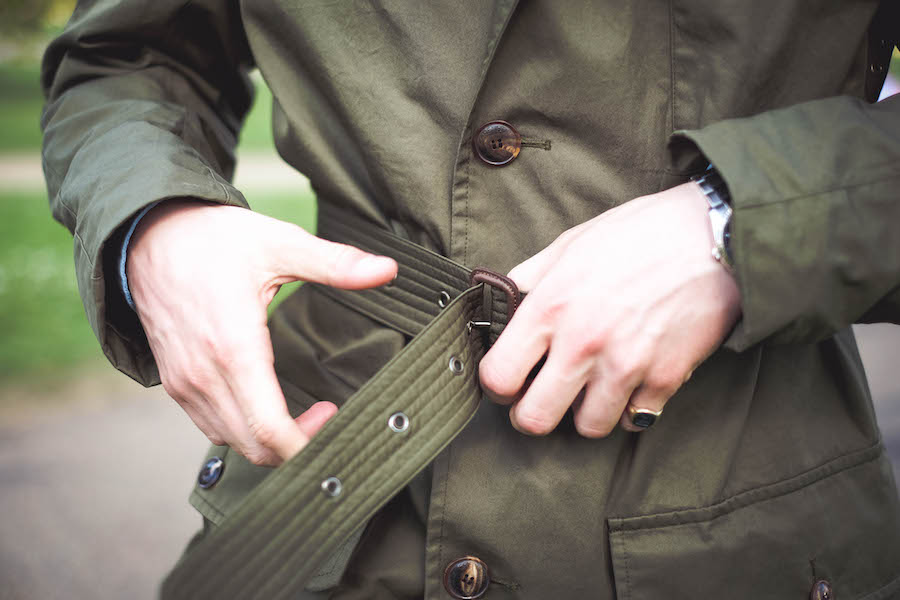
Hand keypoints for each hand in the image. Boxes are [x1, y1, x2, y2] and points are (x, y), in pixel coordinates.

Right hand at [127, 199, 397, 464]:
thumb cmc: (214, 238)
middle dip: (296, 445)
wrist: (147, 235)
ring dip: (270, 440)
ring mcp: (185, 384)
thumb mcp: (279, 243)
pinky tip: (266, 404)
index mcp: (233, 347)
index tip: (334, 415)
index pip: (269, 428)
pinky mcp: (175, 384)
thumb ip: (335, 263)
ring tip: (303, 413)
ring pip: (232, 441)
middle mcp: (204, 375)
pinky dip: (243, 429)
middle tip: (327, 415)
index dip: (307, 441)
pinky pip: (212, 426)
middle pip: (254, 447)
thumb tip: (388, 270)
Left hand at [478, 183, 740, 436]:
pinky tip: (632, 382)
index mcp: (550, 307)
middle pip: (533, 420)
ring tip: (592, 388)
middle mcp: (583, 343)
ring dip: (586, 412)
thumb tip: (502, 302)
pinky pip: (635, 419)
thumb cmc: (640, 233)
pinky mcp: (666, 379)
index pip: (497, 376)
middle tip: (542, 399)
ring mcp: (626, 366)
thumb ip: (530, 278)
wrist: (715, 235)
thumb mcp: (570, 243)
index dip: (497, 385)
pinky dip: (631, 408)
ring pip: (587, 428)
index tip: (508, 380)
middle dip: (531, 414)